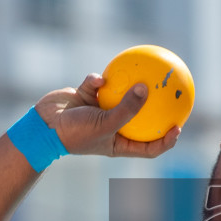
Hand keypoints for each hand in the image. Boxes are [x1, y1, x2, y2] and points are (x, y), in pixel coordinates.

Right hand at [35, 74, 182, 158]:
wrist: (42, 126)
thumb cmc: (75, 133)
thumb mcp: (105, 123)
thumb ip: (128, 108)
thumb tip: (147, 88)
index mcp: (119, 144)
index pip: (148, 147)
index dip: (165, 140)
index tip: (178, 127)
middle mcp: (112, 127)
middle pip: (139, 120)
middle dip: (154, 109)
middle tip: (171, 95)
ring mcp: (99, 111)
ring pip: (120, 96)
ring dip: (128, 86)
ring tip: (146, 74)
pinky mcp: (87, 96)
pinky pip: (99, 84)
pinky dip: (98, 80)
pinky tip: (99, 77)